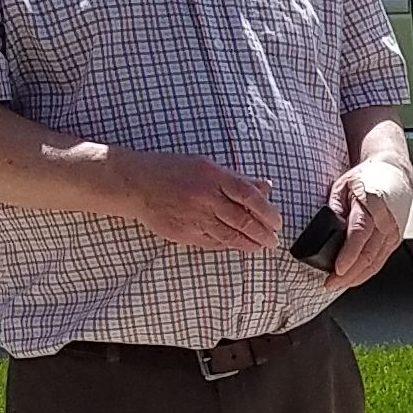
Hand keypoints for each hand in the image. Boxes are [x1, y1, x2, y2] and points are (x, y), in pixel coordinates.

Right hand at [117, 151, 279, 251]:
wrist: (135, 184)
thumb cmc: (171, 170)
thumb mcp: (205, 166)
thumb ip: (236, 179)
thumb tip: (265, 186)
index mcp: (212, 177)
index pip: (248, 196)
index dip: (267, 211)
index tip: (277, 222)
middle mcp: (205, 197)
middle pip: (242, 219)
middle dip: (262, 233)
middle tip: (273, 241)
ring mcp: (194, 217)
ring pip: (229, 235)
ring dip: (249, 243)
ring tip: (260, 246)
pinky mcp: (184, 233)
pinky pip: (212, 242)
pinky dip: (227, 244)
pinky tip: (237, 245)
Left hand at [321, 159, 412, 290]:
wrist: (394, 172)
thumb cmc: (367, 178)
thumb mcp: (343, 186)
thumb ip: (334, 207)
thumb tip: (325, 230)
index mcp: (372, 206)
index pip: (359, 235)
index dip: (348, 255)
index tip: (336, 269)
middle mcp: (386, 223)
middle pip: (368, 255)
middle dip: (348, 274)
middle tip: (330, 283)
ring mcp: (393, 233)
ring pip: (375, 263)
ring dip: (356, 277)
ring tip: (338, 284)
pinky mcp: (395, 240)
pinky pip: (380, 261)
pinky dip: (366, 272)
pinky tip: (353, 277)